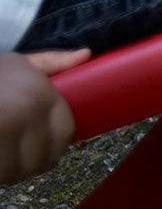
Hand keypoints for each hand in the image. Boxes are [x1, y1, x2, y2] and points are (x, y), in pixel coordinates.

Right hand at [0, 49, 89, 184]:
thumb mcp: (19, 62)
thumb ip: (51, 62)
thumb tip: (85, 54)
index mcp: (41, 94)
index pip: (64, 134)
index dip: (56, 147)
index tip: (46, 149)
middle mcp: (26, 113)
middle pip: (42, 158)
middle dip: (32, 163)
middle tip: (20, 156)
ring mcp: (4, 131)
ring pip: (17, 172)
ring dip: (12, 172)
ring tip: (6, 157)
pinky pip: (0, 174)